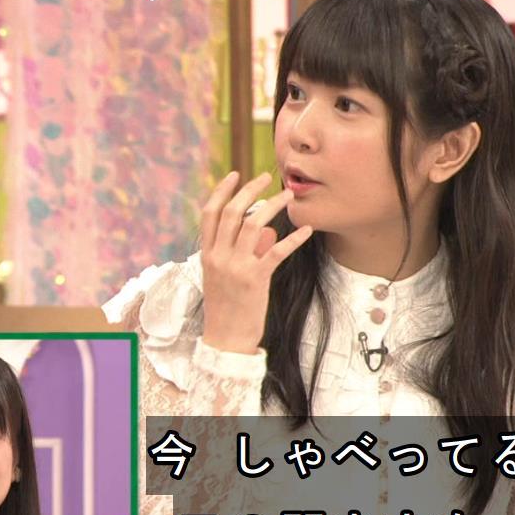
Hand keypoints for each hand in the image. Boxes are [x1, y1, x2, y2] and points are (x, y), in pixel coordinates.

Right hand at [199, 172, 313, 354]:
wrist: (225, 340)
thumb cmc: (226, 308)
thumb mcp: (223, 276)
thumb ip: (239, 251)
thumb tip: (265, 231)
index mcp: (208, 254)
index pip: (211, 213)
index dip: (222, 191)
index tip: (234, 175)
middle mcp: (219, 257)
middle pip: (233, 212)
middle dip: (250, 190)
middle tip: (266, 177)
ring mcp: (236, 267)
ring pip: (254, 224)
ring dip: (273, 206)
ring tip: (289, 196)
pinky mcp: (256, 280)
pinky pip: (277, 252)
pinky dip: (294, 239)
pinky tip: (307, 230)